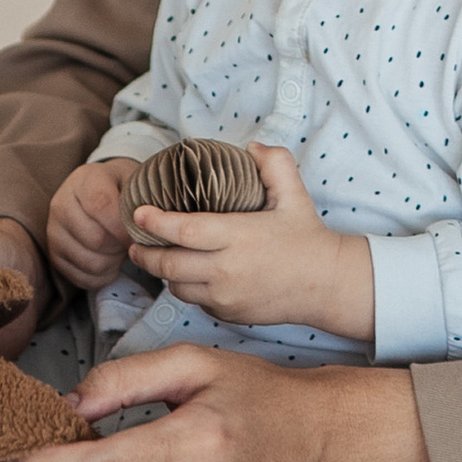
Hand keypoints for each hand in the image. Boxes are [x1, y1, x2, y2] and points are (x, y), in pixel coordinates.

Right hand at [46, 160, 135, 287]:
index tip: (138, 235)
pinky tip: (111, 262)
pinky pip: (81, 277)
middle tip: (131, 242)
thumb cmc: (120, 189)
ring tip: (121, 250)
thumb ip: (140, 202)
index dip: (122, 226)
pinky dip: (102, 276)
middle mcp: (62, 204)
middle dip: (121, 246)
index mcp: (84, 180)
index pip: (100, 205)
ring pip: (90, 262)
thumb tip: (147, 229)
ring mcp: (54, 231)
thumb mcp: (133, 183)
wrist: (98, 192)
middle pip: (96, 239)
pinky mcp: (54, 254)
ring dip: (113, 263)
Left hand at [128, 143, 372, 340]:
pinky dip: (187, 288)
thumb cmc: (307, 237)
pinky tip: (189, 274)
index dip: (156, 222)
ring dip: (164, 273)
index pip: (183, 230)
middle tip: (135, 242)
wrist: (326, 284)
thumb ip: (274, 163)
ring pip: (177, 287)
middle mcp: (227, 270)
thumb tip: (250, 148)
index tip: (138, 213)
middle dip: (145, 253)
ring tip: (158, 257)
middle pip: (169, 264)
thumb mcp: (294, 193)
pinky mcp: (229, 314)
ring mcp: (226, 296)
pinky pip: (196, 302)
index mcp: (238, 236)